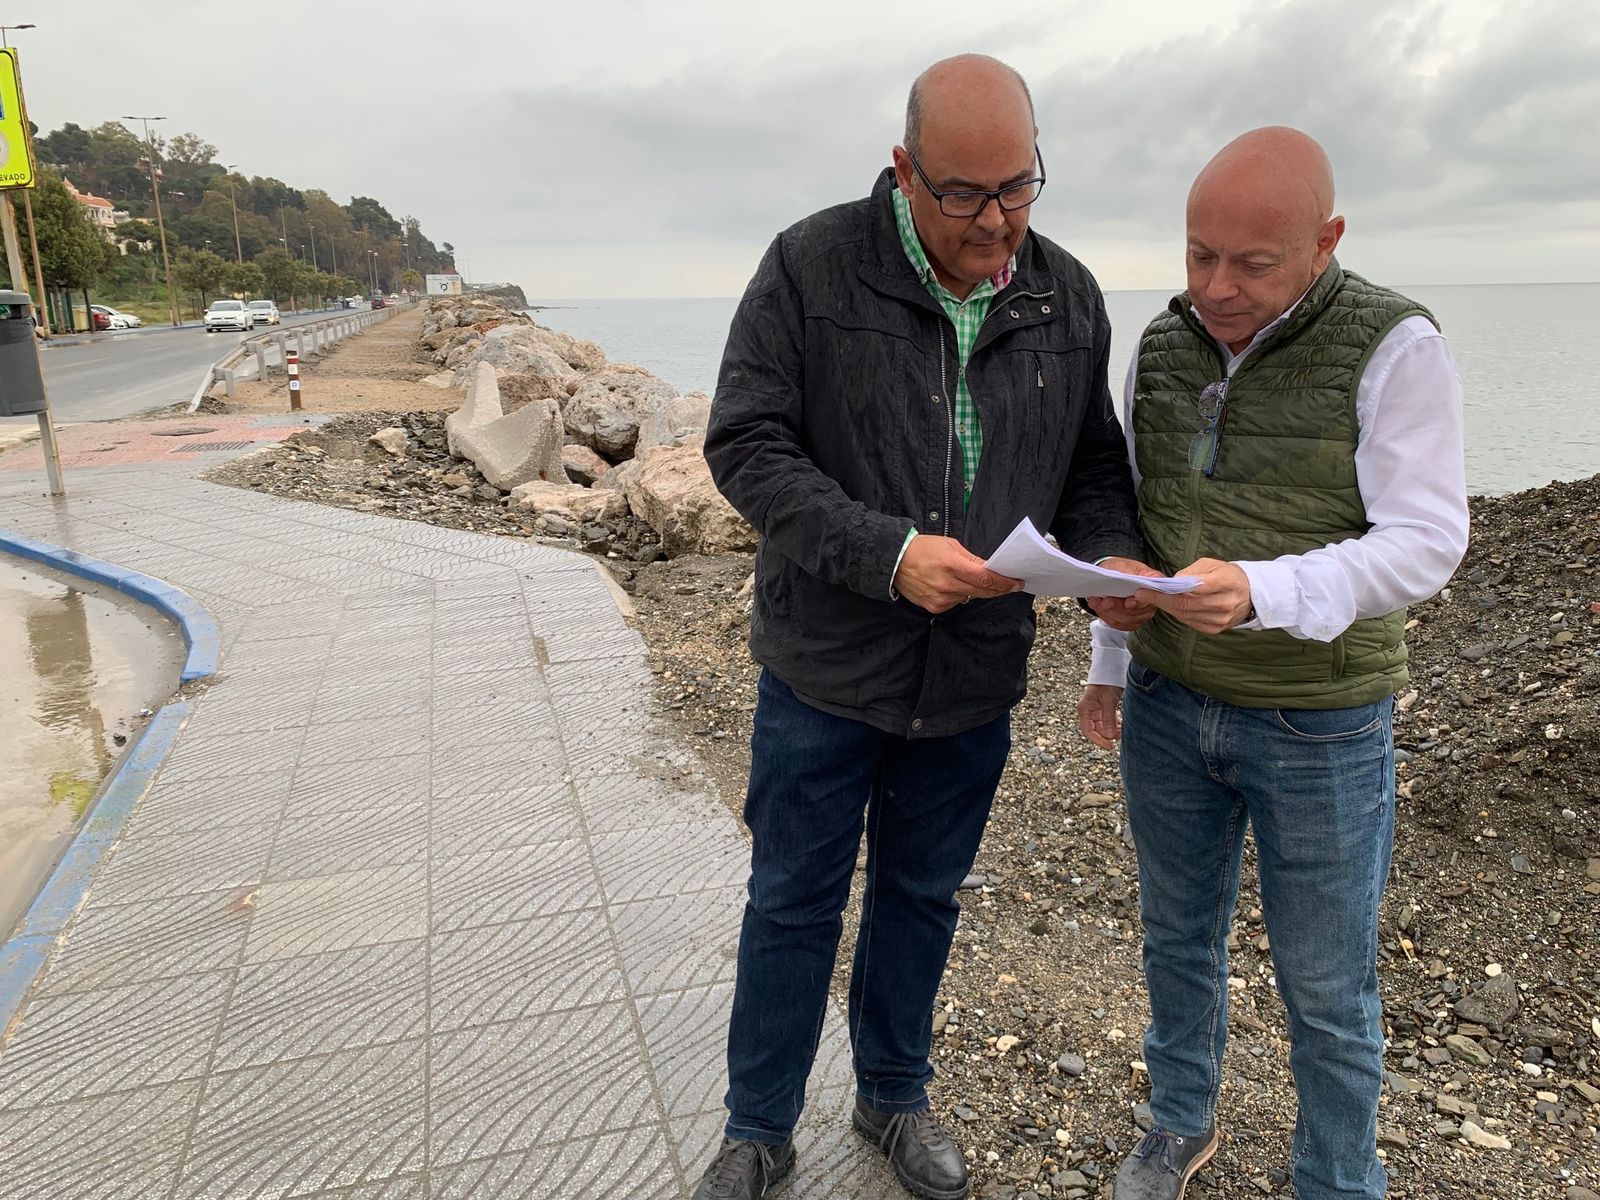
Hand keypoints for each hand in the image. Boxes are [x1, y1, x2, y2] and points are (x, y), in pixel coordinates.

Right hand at [894, 534, 1022, 613]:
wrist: (894, 561)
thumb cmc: (922, 549)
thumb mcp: (950, 546)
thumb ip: (972, 559)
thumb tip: (991, 569)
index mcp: (952, 565)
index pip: (985, 578)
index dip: (1004, 582)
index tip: (1017, 583)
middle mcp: (947, 585)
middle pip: (982, 591)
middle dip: (999, 589)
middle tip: (1012, 586)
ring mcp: (941, 599)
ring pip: (969, 597)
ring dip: (976, 590)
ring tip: (970, 579)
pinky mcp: (934, 607)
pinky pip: (955, 603)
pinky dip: (959, 595)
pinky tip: (951, 585)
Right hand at [1076, 684, 1124, 748]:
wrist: (1112, 668)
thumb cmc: (1107, 681)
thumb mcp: (1109, 701)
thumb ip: (1108, 719)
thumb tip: (1108, 736)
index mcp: (1084, 709)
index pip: (1088, 731)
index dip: (1098, 741)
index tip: (1110, 746)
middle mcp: (1088, 711)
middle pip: (1097, 730)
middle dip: (1109, 734)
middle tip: (1122, 734)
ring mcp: (1095, 709)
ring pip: (1103, 726)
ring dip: (1113, 729)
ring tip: (1124, 728)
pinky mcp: (1102, 707)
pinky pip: (1108, 720)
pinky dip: (1115, 723)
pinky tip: (1122, 723)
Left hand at [1087, 557, 1164, 631]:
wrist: (1115, 576)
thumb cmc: (1122, 569)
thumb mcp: (1123, 565)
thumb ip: (1126, 571)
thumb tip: (1125, 577)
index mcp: (1154, 582)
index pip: (1154, 594)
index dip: (1142, 601)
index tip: (1129, 601)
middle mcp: (1151, 600)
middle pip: (1138, 610)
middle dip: (1119, 607)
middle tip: (1106, 602)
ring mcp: (1142, 613)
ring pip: (1126, 619)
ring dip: (1109, 612)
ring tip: (1097, 602)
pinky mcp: (1131, 622)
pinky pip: (1119, 623)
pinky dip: (1105, 615)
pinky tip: (1097, 606)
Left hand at [1135, 557, 1252, 633]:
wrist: (1250, 594)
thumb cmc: (1227, 575)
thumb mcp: (1211, 564)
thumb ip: (1192, 572)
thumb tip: (1173, 582)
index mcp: (1226, 583)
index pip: (1193, 587)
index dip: (1168, 589)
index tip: (1149, 586)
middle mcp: (1225, 603)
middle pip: (1185, 604)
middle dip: (1160, 599)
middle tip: (1142, 594)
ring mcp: (1221, 619)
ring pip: (1185, 615)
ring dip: (1166, 607)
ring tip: (1152, 598)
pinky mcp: (1216, 629)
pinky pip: (1190, 622)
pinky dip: (1178, 614)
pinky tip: (1171, 606)